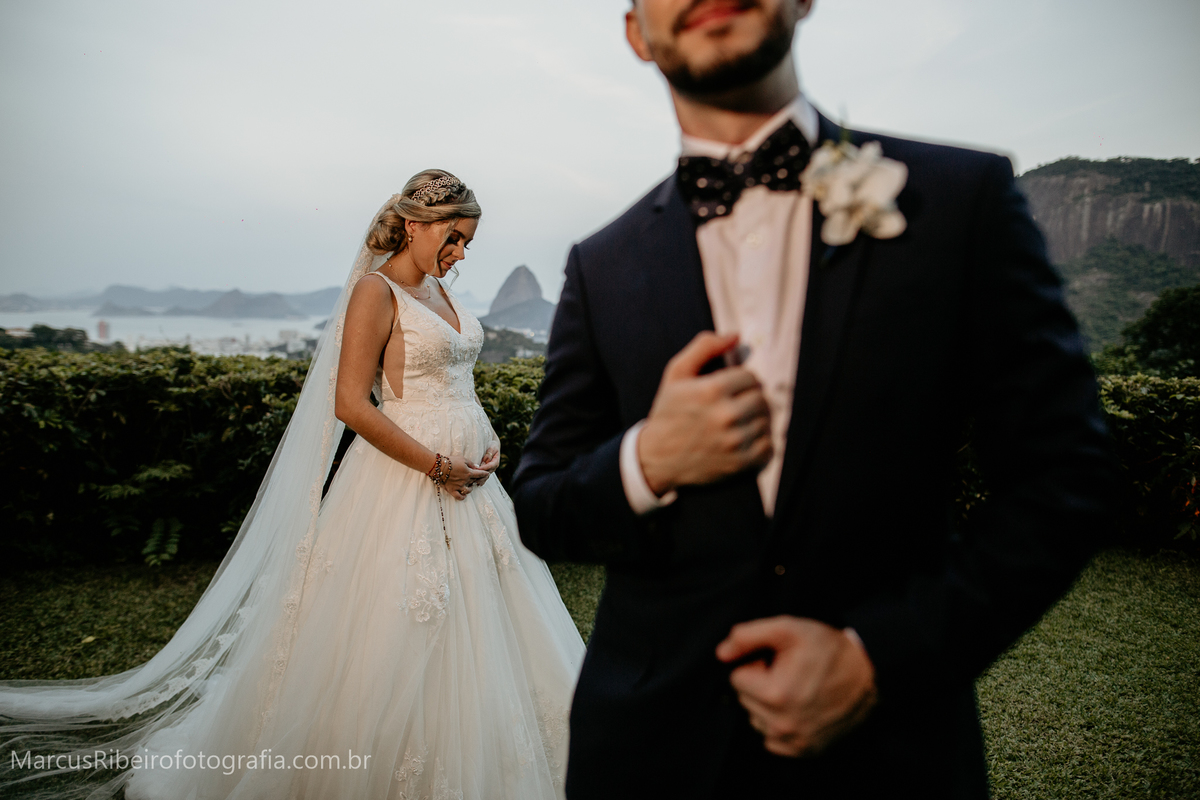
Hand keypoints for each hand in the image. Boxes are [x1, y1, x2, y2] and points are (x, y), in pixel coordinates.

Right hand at [441, 455, 489, 500]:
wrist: (438, 466)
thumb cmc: (450, 461)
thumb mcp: (462, 459)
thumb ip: (471, 463)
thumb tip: (477, 467)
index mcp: (469, 472)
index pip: (480, 474)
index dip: (485, 474)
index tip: (487, 474)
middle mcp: (465, 480)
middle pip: (475, 482)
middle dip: (477, 480)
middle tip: (476, 478)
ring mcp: (459, 486)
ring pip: (468, 490)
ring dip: (470, 488)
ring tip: (469, 485)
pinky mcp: (452, 490)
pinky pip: (459, 496)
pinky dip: (463, 497)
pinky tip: (464, 495)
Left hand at [465, 445, 499, 488]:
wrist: (493, 446)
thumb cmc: (492, 445)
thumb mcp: (492, 447)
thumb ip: (489, 453)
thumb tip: (485, 460)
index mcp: (496, 461)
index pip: (490, 465)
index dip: (484, 468)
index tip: (478, 469)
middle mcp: (494, 467)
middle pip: (488, 473)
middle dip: (481, 476)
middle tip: (475, 478)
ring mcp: (491, 469)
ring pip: (486, 476)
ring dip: (481, 480)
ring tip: (475, 482)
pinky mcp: (487, 470)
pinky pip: (485, 476)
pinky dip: (481, 480)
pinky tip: (477, 484)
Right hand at [639, 332, 771, 495]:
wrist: (655, 458)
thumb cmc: (668, 413)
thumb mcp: (676, 373)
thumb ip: (704, 347)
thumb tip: (735, 336)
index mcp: (712, 390)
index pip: (751, 377)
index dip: (741, 382)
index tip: (730, 390)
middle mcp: (727, 415)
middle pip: (761, 399)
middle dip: (750, 399)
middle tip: (735, 405)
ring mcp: (735, 441)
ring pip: (767, 421)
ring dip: (756, 421)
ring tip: (738, 423)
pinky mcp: (740, 464)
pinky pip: (768, 447)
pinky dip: (761, 443)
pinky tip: (744, 440)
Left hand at [716, 616, 876, 757]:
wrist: (869, 674)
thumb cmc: (828, 649)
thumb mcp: (788, 628)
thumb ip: (748, 636)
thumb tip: (721, 654)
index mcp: (775, 695)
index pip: (737, 679)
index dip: (756, 664)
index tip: (776, 661)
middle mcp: (782, 725)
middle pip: (745, 700)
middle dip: (760, 684)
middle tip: (787, 673)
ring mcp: (794, 741)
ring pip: (757, 719)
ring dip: (768, 704)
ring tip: (795, 688)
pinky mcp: (804, 751)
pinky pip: (772, 739)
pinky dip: (779, 723)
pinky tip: (799, 707)